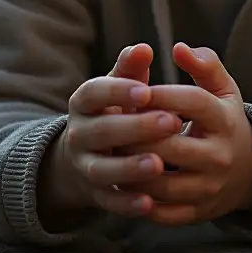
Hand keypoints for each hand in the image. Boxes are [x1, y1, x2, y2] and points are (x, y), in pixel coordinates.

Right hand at [42, 44, 182, 220]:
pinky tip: (149, 203)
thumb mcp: (118, 86)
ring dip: (130, 168)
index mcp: (83, 102)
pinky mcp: (95, 194)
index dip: (119, 91)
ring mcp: (85, 165)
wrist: (86, 153)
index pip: (95, 93)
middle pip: (103, 131)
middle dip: (136, 128)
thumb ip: (130, 68)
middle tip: (172, 122)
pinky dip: (126, 204)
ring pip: (103, 169)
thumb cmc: (114, 109)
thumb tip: (143, 48)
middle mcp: (79, 134)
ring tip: (159, 164)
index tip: (148, 90)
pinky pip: (109, 202)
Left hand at [128, 42, 251, 225]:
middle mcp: (220, 156)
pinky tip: (121, 184)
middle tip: (111, 125)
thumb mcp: (222, 89)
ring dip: (133, 171)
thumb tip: (179, 48)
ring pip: (165, 184)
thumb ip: (205, 64)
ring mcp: (210, 188)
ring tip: (112, 153)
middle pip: (173, 146)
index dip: (162, 94)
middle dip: (139, 135)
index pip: (193, 103)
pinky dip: (140, 202)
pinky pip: (165, 213)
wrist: (249, 171)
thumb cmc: (224, 119)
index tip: (136, 90)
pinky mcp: (199, 213)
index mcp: (225, 120)